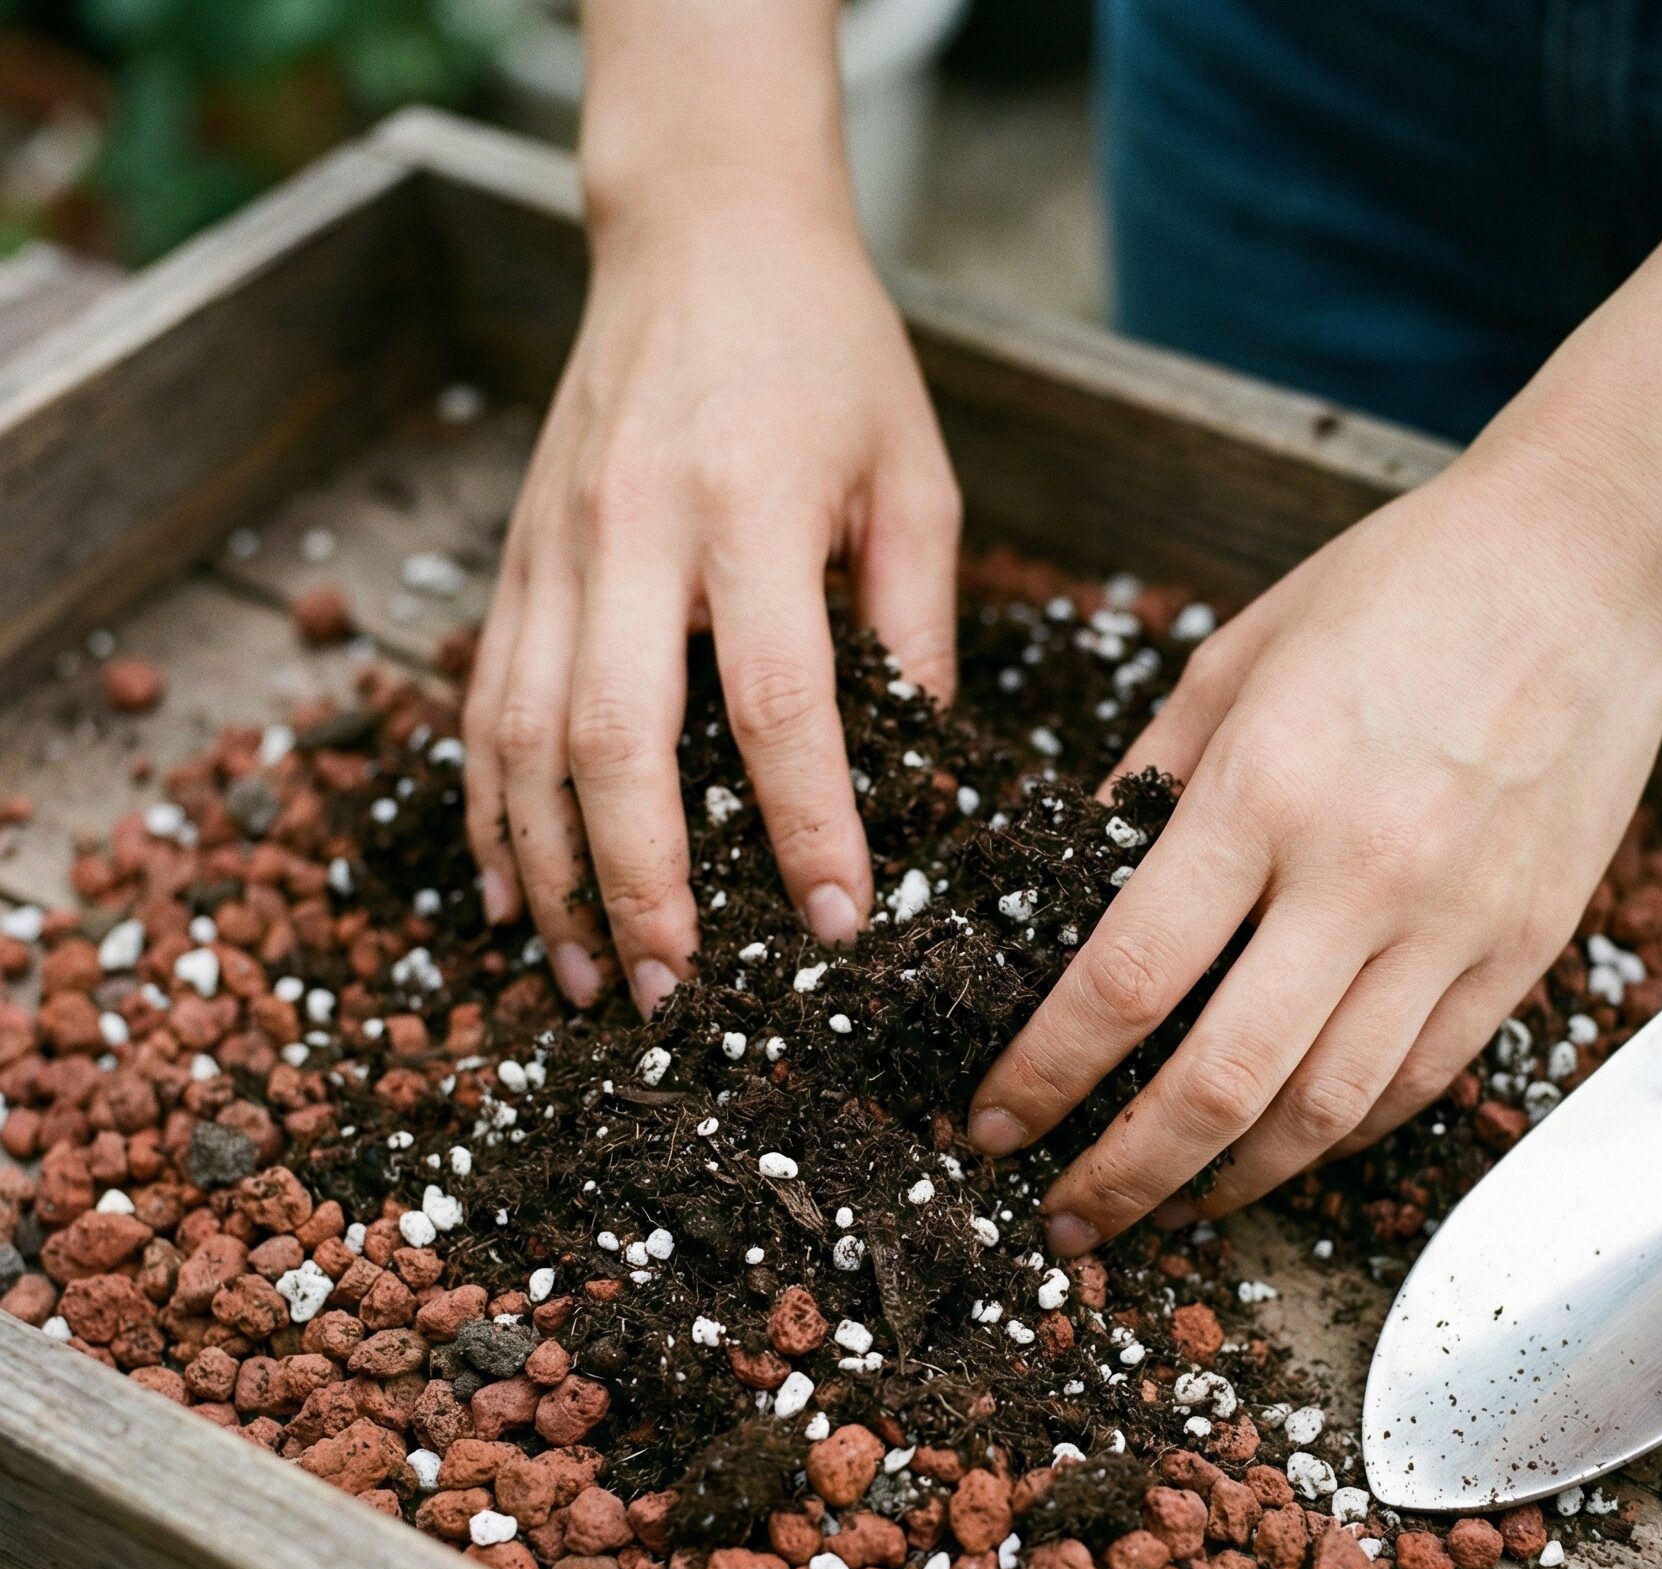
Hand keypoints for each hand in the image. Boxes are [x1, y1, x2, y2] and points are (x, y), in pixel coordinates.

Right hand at [462, 203, 960, 1014]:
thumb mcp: (914, 473)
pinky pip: (484, 702)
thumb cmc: (829, 353)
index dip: (808, 826)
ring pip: (526, 738)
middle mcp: (631, 531)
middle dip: (643, 886)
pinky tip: (509, 890)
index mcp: (749, 507)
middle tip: (679, 997)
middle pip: (616, 741)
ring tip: (586, 980)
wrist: (701, 228)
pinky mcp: (514, 556)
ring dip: (551, 873)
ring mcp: (553, 546)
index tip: (836, 926)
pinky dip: (491, 808)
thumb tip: (926, 772)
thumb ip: (915, 623)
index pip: (778, 702)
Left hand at [967, 441, 1661, 1252]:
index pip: (1127, 978)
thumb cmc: (1400, 588)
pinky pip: (1419, 1080)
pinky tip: (1284, 1147)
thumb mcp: (1235, 657)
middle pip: (1220, 1081)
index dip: (1045, 1072)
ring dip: (1230, 1179)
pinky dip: (1340, 1136)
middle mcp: (1360, 875)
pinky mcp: (1524, 947)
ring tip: (1168, 1204)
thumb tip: (1077, 886)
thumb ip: (1148, 782)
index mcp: (1265, 790)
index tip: (993, 1122)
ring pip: (1326, 1111)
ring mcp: (1454, 923)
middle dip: (1124, 1171)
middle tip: (1065, 1218)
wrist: (1593, 563)